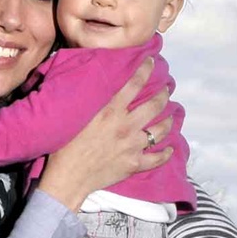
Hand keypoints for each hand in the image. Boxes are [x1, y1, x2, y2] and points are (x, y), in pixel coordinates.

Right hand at [39, 57, 172, 211]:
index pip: (134, 84)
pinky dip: (165, 153)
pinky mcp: (134, 164)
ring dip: (168, 121)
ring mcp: (133, 146)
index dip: (145, 70)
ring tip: (170, 116)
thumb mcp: (77, 117)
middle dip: (163, 94)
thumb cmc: (66, 146)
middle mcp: (126, 126)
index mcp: (111, 111)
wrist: (69, 176)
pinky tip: (169, 148)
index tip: (151, 61)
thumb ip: (91, 101)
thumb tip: (96, 84)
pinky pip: (157, 158)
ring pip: (160, 130)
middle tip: (166, 89)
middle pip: (154, 105)